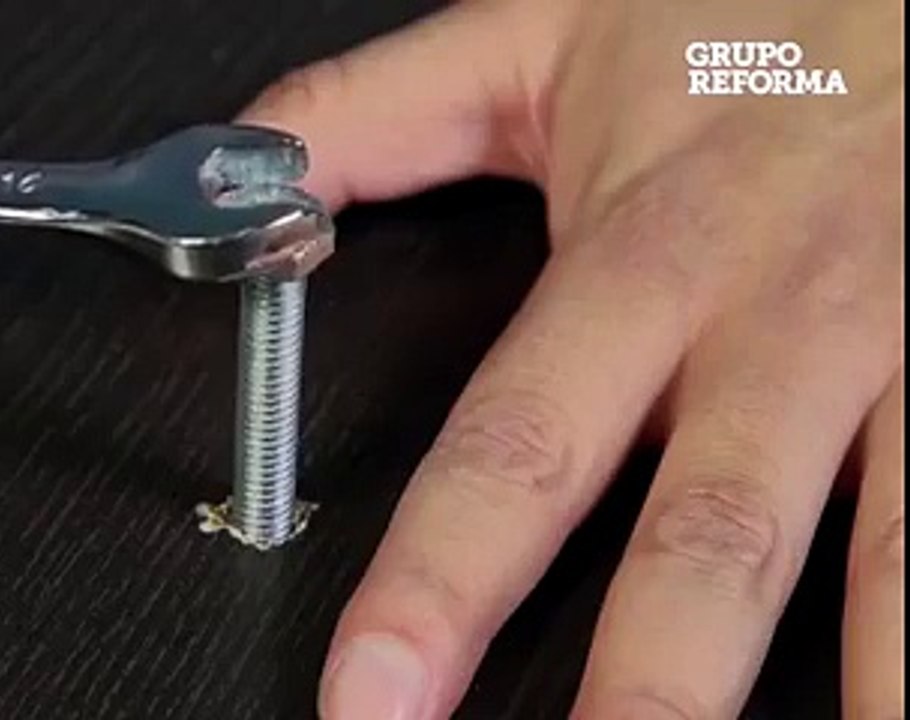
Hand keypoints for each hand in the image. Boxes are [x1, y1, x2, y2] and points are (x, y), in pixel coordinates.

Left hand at [239, 0, 902, 716]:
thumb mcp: (537, 38)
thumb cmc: (739, 11)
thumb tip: (249, 177)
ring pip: (888, 562)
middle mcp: (780, 320)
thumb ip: (372, 114)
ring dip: (855, 701)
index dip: (435, 589)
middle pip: (704, 542)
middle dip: (644, 695)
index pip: (512, 450)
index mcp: (643, 254)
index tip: (374, 700)